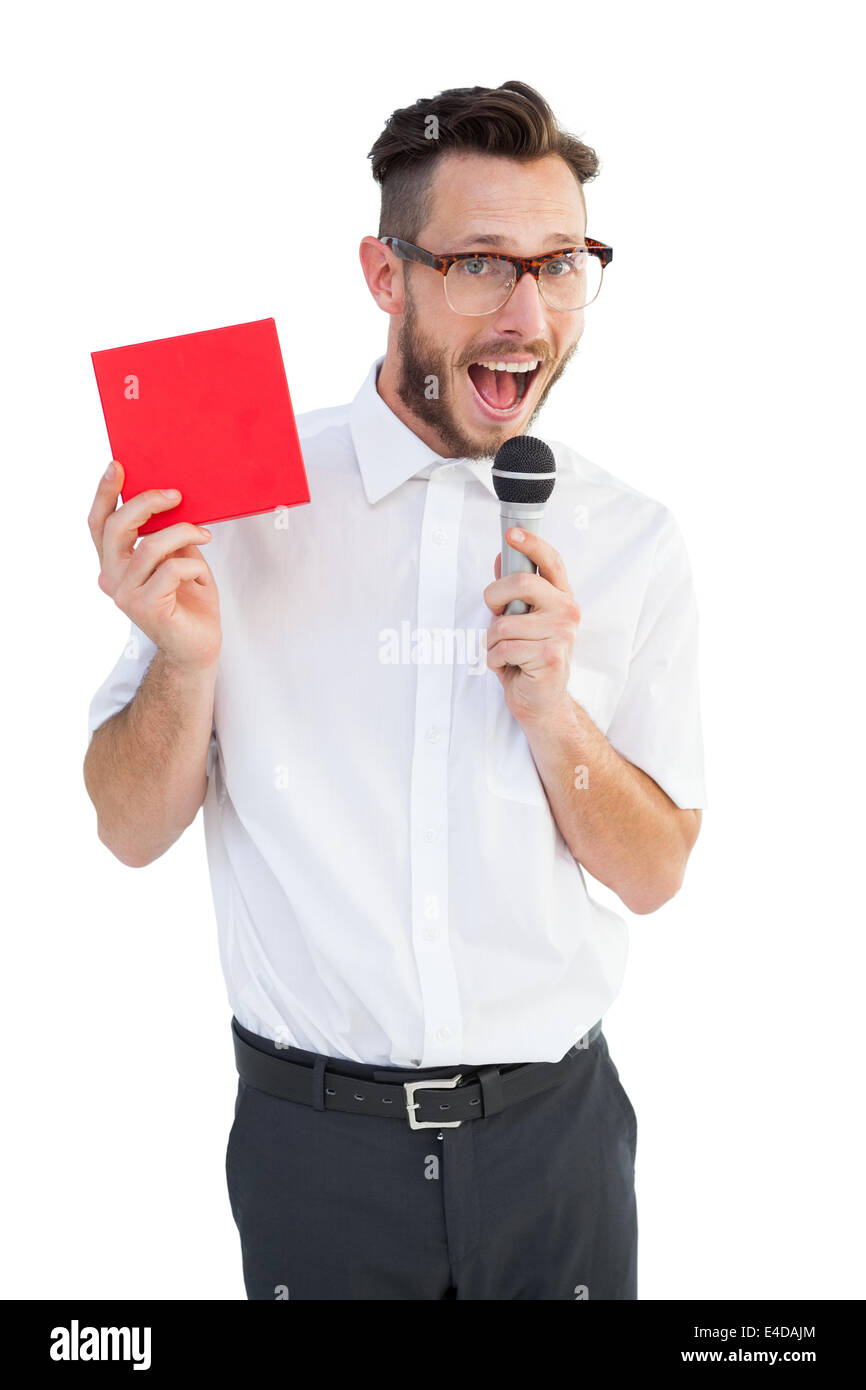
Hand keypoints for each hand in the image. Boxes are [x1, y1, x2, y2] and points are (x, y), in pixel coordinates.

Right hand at [88, 461, 221, 670]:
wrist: (199, 647)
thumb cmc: (189, 600)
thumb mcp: (178, 557)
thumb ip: (166, 533)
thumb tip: (172, 498)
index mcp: (113, 564)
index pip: (99, 523)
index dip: (105, 493)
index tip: (118, 465)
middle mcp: (111, 579)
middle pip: (116, 528)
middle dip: (146, 503)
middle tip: (176, 494)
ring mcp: (126, 596)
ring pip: (151, 546)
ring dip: (183, 533)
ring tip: (204, 534)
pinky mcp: (147, 609)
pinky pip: (172, 570)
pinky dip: (193, 565)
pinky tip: (201, 577)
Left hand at [483, 527, 580, 726]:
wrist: (541, 701)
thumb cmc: (528, 658)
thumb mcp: (520, 620)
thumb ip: (513, 591)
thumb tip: (500, 556)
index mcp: (561, 598)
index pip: (550, 561)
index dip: (531, 544)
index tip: (511, 534)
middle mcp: (567, 611)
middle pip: (520, 583)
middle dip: (494, 598)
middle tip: (495, 613)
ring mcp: (562, 634)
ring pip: (504, 623)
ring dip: (493, 642)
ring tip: (507, 652)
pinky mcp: (550, 656)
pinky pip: (503, 648)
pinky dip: (495, 660)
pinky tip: (510, 666)